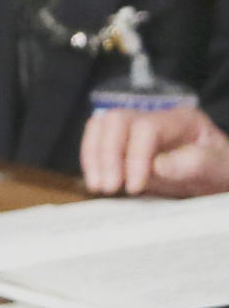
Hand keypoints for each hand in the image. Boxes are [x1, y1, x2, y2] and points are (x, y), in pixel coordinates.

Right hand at [80, 106, 228, 196]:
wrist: (216, 177)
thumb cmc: (221, 172)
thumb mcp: (221, 169)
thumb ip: (197, 164)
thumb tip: (159, 165)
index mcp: (182, 121)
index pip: (146, 128)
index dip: (134, 157)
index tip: (133, 187)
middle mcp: (155, 121)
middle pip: (116, 120)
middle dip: (107, 155)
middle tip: (109, 187)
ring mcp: (136, 133)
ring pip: (100, 127)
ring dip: (93, 158)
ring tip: (100, 186)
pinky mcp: (123, 149)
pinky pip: (97, 144)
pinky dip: (91, 163)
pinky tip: (98, 182)